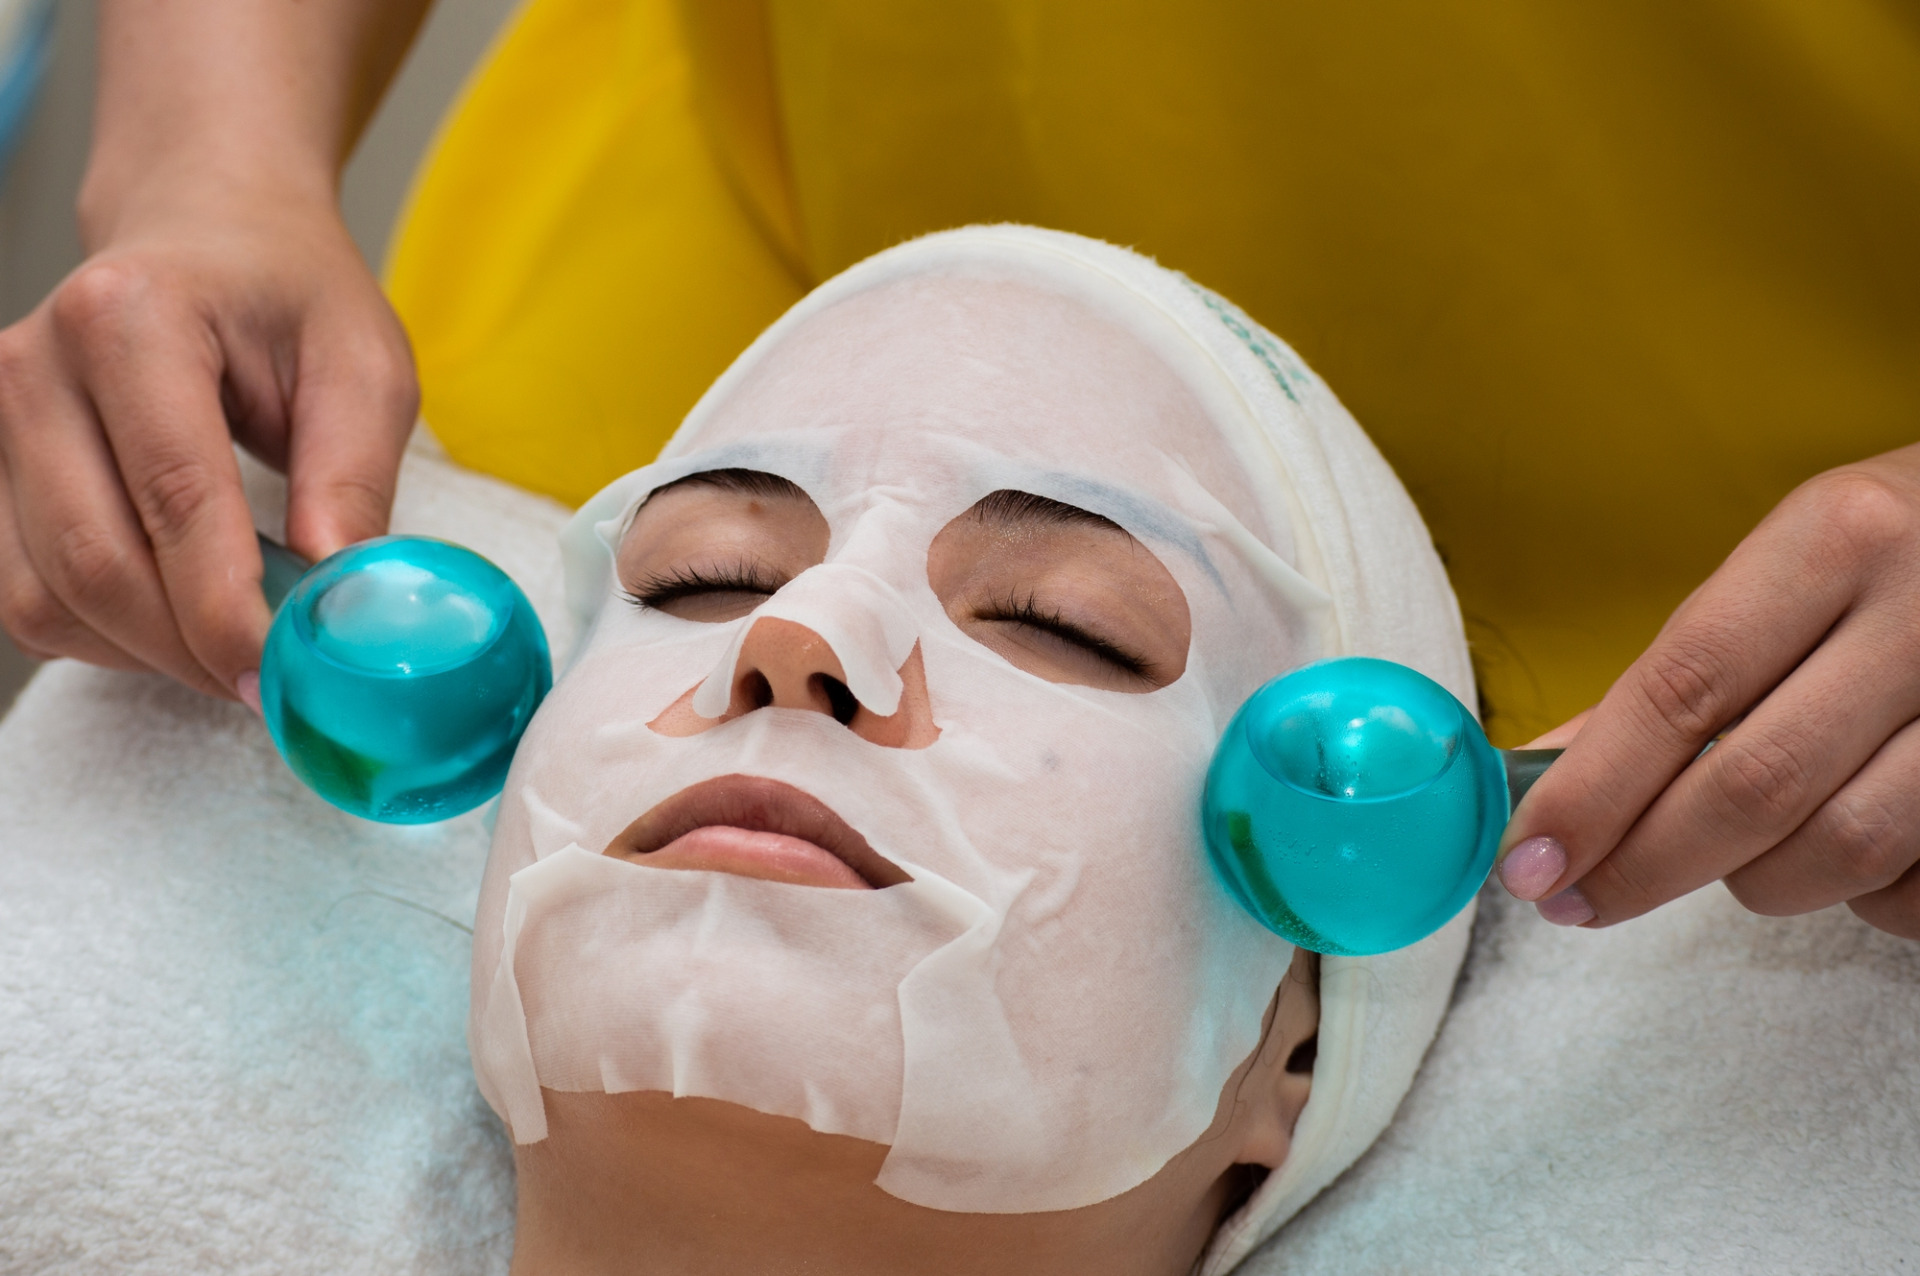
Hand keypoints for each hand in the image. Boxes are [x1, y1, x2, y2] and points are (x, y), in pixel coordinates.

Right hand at [0, 181, 416, 699]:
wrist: (208, 228)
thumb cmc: (291, 295)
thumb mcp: (365, 367)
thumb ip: (355, 482)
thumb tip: (338, 606)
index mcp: (131, 317)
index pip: (175, 498)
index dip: (228, 610)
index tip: (288, 678)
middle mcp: (35, 366)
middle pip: (95, 564)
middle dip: (192, 649)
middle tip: (278, 682)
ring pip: (49, 599)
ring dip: (151, 653)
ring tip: (242, 640)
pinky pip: (31, 600)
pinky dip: (110, 637)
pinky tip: (182, 614)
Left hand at [1496, 443, 1919, 940]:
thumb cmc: (1894, 561)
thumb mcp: (1789, 571)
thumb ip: (1677, 678)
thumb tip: (1544, 782)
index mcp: (1834, 539)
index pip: (1681, 690)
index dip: (1591, 793)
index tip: (1528, 861)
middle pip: (1752, 784)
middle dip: (1644, 864)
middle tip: (1578, 900)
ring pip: (1840, 849)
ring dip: (1759, 880)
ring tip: (1733, 857)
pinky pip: (1915, 888)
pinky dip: (1862, 897)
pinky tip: (1842, 851)